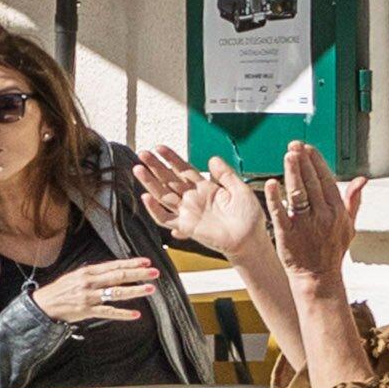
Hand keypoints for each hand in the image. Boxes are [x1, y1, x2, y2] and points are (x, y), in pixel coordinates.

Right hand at [31, 257, 158, 328]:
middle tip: (155, 273)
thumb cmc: (61, 290)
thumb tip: (113, 270)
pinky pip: (108, 312)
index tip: (146, 262)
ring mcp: (89, 296)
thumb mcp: (75, 276)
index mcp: (87, 272)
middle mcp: (89, 282)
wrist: (44, 304)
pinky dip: (123, 314)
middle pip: (119, 276)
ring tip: (150, 289)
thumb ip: (94, 274)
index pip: (114, 265)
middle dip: (138, 274)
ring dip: (135, 291)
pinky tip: (136, 314)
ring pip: (116, 293)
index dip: (131, 263)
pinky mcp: (87, 310)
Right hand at [140, 144, 270, 262]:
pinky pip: (165, 218)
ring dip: (149, 182)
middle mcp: (193, 198)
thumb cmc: (249, 217)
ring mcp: (188, 212)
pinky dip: (154, 209)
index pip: (183, 169)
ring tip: (138, 168)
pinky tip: (146, 197)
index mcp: (205, 188)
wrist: (250, 239)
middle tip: (142, 153)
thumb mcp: (241, 189)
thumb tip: (212, 158)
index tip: (159, 147)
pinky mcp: (186, 226)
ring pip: (162, 195)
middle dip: (155, 166)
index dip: (171, 158)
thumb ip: (226, 174)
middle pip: (169, 179)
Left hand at [265, 146, 359, 273]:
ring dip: (292, 173)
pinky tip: (271, 183)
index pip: (327, 181)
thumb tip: (362, 180)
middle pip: (312, 183)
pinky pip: (280, 212)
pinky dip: (275, 198)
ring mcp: (305, 225)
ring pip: (298, 193)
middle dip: (303, 162)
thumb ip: (354, 201)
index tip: (308, 148)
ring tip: (287, 156)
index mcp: (338, 212)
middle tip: (294, 145)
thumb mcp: (349, 226)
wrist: (318, 277)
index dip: (317, 163)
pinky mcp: (288, 233)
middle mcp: (323, 216)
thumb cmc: (332, 250)